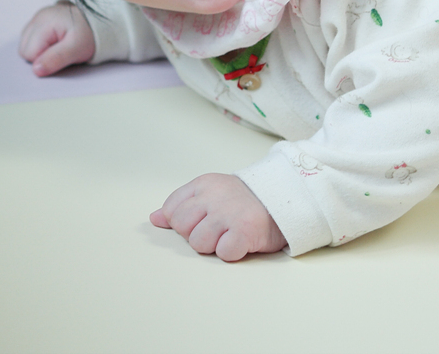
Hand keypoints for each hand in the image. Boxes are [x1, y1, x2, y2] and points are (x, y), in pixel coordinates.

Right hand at [18, 0, 94, 75]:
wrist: (99, 22)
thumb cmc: (89, 34)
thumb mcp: (77, 49)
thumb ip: (57, 59)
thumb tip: (36, 70)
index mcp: (44, 22)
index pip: (29, 53)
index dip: (45, 60)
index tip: (62, 55)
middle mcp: (37, 18)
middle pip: (24, 50)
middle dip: (41, 56)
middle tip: (61, 51)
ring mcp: (37, 19)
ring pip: (25, 46)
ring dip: (40, 51)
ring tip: (59, 46)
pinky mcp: (39, 22)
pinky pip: (30, 41)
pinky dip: (41, 46)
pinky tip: (55, 43)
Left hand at [150, 173, 286, 261]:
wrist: (284, 199)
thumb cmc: (244, 201)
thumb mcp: (210, 194)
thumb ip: (181, 205)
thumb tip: (154, 219)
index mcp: (203, 184)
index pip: (172, 210)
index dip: (184, 222)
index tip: (202, 219)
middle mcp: (214, 196)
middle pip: (181, 227)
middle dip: (196, 233)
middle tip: (218, 228)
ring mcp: (229, 213)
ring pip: (198, 243)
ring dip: (214, 245)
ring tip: (229, 234)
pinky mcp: (245, 231)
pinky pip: (223, 253)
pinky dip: (232, 252)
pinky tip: (241, 241)